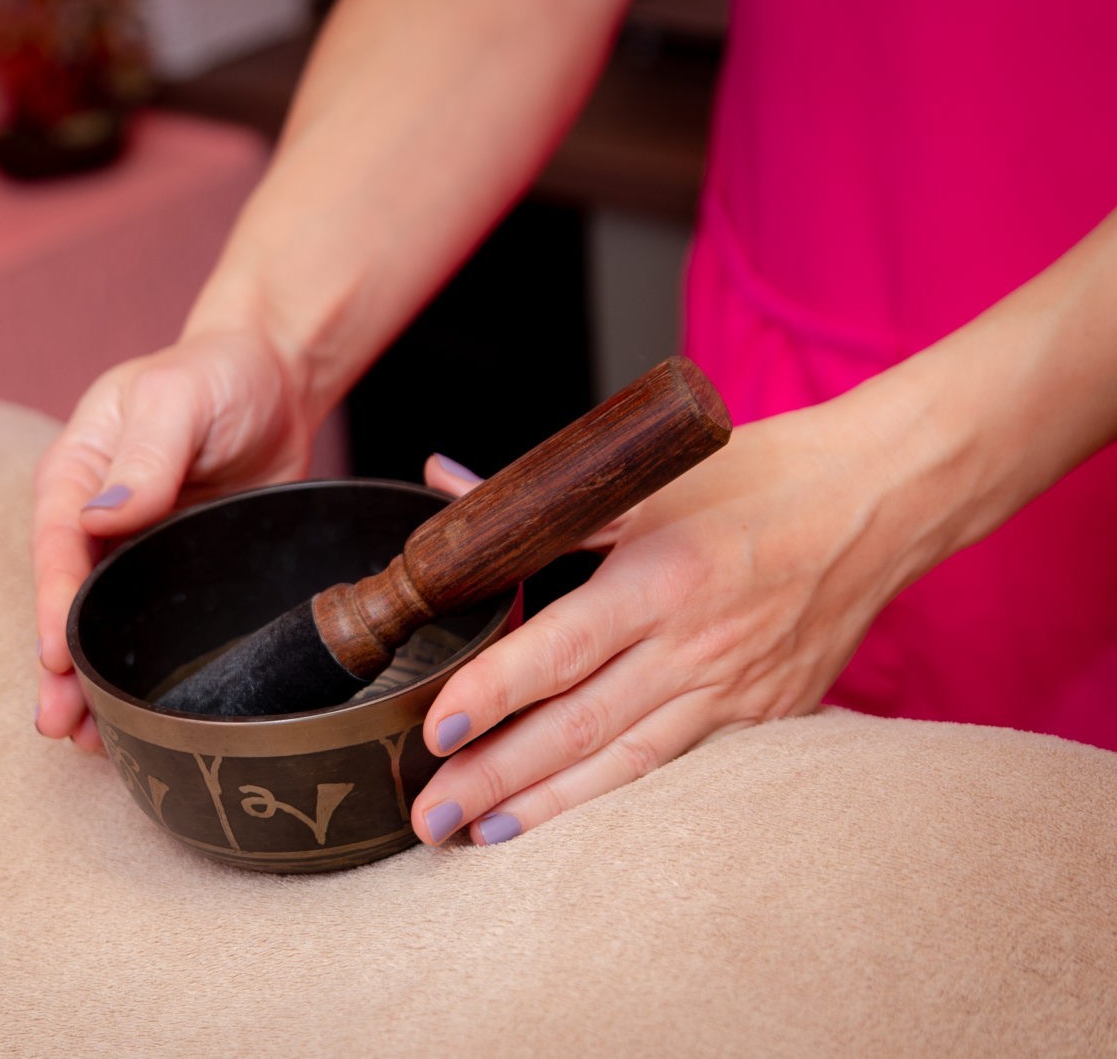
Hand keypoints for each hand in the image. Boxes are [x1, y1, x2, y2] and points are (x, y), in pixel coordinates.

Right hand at [32, 331, 317, 749]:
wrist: (275, 379)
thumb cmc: (217, 375)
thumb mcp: (178, 397)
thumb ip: (146, 455)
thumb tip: (104, 516)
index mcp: (77, 472)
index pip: (56, 543)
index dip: (53, 603)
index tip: (54, 655)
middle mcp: (96, 520)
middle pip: (70, 602)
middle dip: (60, 667)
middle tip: (60, 725)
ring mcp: (138, 554)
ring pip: (108, 628)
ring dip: (96, 684)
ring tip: (94, 744)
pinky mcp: (180, 577)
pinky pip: (157, 632)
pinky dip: (145, 675)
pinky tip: (144, 720)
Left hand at [411, 404, 909, 845]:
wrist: (879, 503)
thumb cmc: (761, 478)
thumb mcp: (652, 477)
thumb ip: (547, 497)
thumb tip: (449, 484)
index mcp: (662, 575)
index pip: (560, 648)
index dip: (493, 691)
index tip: (436, 729)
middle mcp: (695, 644)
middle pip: (579, 725)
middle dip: (498, 776)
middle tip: (430, 814)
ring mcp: (733, 689)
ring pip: (626, 763)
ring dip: (549, 806)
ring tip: (482, 834)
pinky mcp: (765, 715)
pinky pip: (679, 765)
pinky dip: (618, 795)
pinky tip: (569, 819)